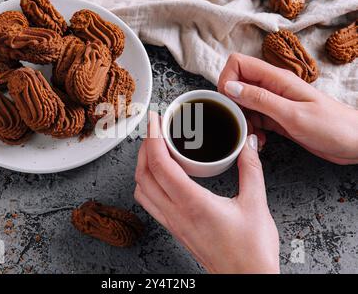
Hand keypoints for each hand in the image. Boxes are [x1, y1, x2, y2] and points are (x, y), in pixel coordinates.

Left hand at [134, 112, 279, 273]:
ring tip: (154, 149)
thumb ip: (251, 168)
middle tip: (154, 128)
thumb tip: (247, 143)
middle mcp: (176, 213)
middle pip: (144, 174)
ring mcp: (172, 223)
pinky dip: (146, 184)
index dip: (153, 137)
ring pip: (141, 189)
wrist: (246, 279)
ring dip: (142, 166)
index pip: (161, 164)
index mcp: (193, 203)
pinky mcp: (174, 229)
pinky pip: (148, 203)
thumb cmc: (251, 249)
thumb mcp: (256, 203)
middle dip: (144, 146)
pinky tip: (160, 177)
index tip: (154, 119)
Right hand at [218, 53, 357, 164]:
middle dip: (232, 105)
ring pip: (243, 105)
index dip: (227, 80)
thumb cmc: (331, 126)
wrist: (353, 142)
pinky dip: (252, 130)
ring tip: (254, 136)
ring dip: (242, 120)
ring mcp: (273, 102)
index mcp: (276, 79)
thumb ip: (259, 99)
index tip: (229, 102)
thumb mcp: (291, 114)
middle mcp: (272, 87)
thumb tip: (230, 87)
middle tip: (241, 123)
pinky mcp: (276, 117)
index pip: (238, 63)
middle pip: (237, 85)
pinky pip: (254, 119)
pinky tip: (262, 141)